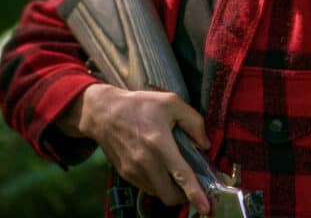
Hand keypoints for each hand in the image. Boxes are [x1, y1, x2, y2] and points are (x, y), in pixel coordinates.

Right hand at [58, 83, 211, 213]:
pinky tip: (159, 168)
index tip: (206, 208)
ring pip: (159, 194)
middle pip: (170, 195)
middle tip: (192, 187)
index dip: (195, 194)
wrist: (103, 112)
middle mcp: (145, 161)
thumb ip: (194, 122)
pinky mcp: (126, 174)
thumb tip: (205, 145)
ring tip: (174, 174)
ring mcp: (133, 170)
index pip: (181, 175)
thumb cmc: (140, 105)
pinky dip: (158, 184)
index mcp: (159, 143)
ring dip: (171, 190)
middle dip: (185, 196)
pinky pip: (148, 187)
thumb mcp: (171, 102)